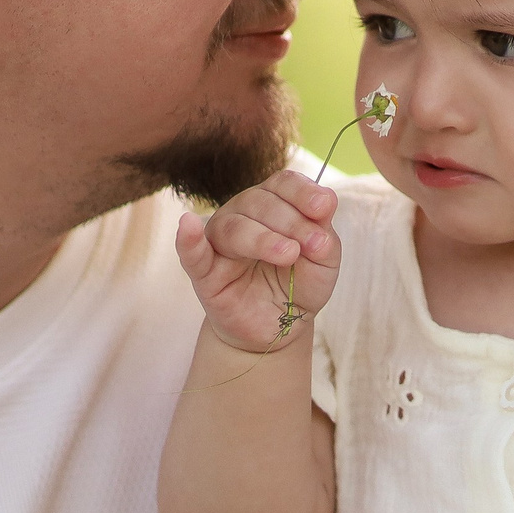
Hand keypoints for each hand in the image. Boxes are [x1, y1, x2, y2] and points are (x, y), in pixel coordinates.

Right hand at [174, 170, 340, 352]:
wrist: (281, 328)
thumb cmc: (300, 286)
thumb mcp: (323, 260)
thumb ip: (324, 233)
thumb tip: (326, 203)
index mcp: (273, 204)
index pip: (283, 184)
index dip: (303, 192)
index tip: (324, 208)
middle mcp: (242, 215)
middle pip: (260, 203)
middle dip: (292, 222)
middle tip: (314, 247)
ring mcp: (220, 243)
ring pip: (234, 227)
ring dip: (263, 238)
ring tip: (289, 254)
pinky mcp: (205, 274)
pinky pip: (193, 254)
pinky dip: (188, 240)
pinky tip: (187, 224)